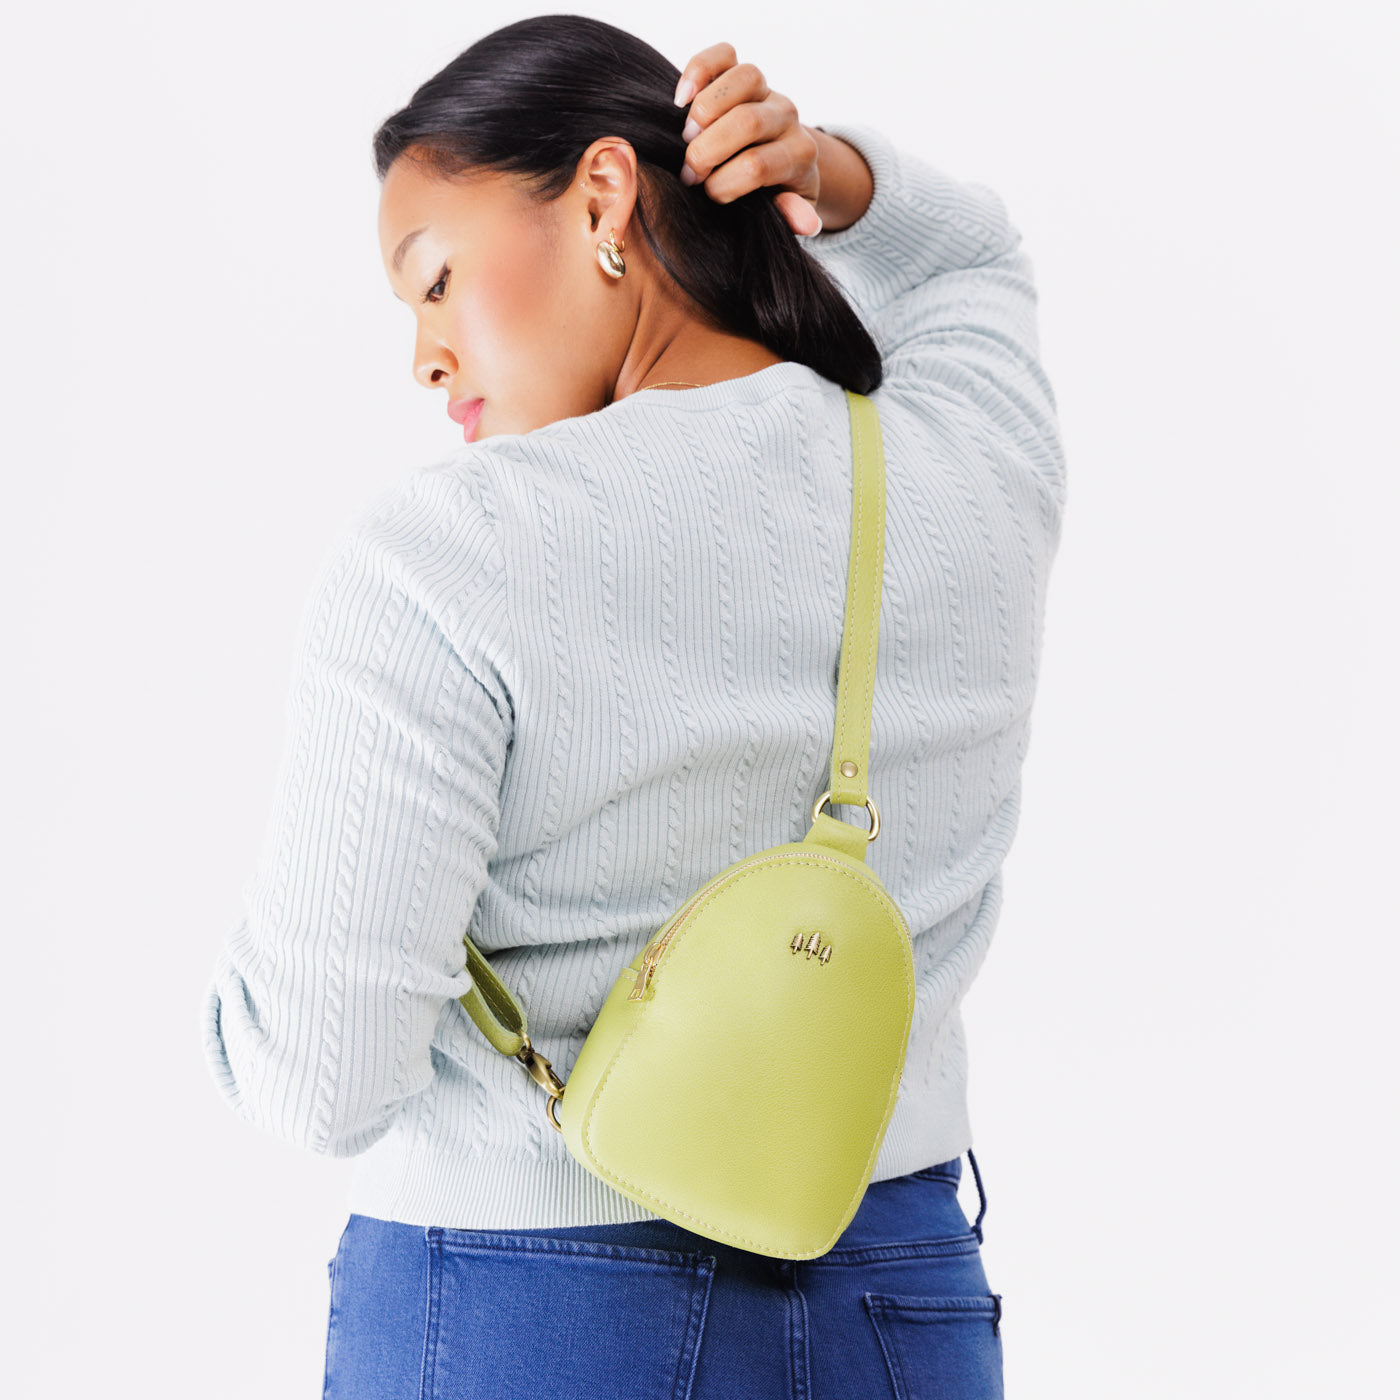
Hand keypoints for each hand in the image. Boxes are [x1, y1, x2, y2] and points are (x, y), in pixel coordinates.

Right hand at [672, 42, 823, 235]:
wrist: (781, 166)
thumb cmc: (774, 196)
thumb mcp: (788, 214)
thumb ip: (794, 216)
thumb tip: (804, 223)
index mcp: (798, 155)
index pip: (756, 165)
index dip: (722, 185)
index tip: (708, 198)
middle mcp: (786, 117)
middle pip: (747, 121)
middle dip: (707, 152)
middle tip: (690, 175)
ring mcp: (766, 91)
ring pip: (743, 78)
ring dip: (704, 111)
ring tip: (686, 138)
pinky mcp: (742, 76)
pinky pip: (724, 55)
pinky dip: (697, 71)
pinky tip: (680, 99)